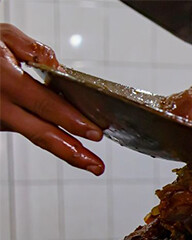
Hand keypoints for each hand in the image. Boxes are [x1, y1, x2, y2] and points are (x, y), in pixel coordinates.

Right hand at [0, 24, 103, 174]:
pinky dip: (52, 136)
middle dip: (71, 151)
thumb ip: (33, 50)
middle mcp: (0, 105)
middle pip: (40, 133)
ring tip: (91, 163)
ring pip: (36, 136)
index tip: (94, 132)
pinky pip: (30, 130)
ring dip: (64, 151)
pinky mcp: (0, 124)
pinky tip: (72, 144)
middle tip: (96, 164)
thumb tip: (58, 67)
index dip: (71, 120)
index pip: (44, 104)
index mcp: (5, 80)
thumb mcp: (2, 36)